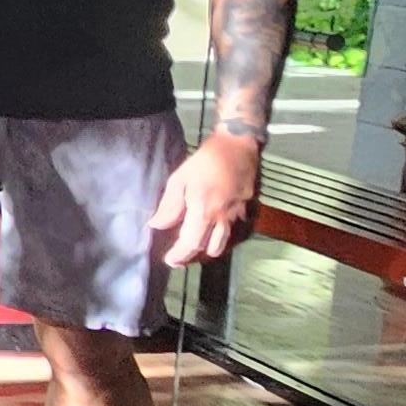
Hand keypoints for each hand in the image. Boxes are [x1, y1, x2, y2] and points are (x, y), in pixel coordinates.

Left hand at [153, 130, 259, 268]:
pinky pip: (236, 233)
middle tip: (180, 254)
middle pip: (210, 250)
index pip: (191, 243)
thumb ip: (169, 206)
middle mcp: (223, 217)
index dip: (180, 255)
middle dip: (194, 256)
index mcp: (204, 210)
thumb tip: (156, 225)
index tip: (170, 260)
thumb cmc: (205, 161)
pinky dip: (223, 238)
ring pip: (225, 245)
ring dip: (209, 249)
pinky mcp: (248, 211)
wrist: (237, 146)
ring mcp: (238, 215)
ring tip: (195, 244)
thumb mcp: (179, 179)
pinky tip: (213, 232)